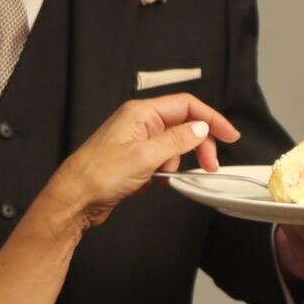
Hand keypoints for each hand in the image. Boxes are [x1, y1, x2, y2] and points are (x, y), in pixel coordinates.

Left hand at [52, 93, 239, 230]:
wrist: (74, 199)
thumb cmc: (97, 175)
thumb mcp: (145, 156)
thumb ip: (177, 140)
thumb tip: (201, 128)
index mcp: (141, 113)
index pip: (187, 105)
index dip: (212, 119)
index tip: (229, 135)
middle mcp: (139, 123)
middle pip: (184, 126)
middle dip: (198, 145)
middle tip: (208, 165)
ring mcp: (136, 141)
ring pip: (174, 147)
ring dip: (176, 163)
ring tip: (161, 176)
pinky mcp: (134, 160)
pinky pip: (161, 161)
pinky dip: (163, 173)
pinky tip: (152, 183)